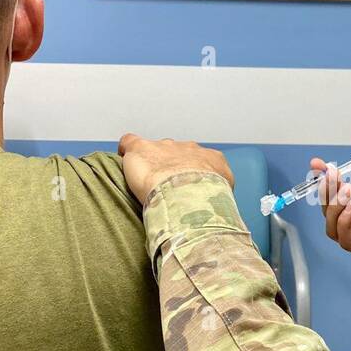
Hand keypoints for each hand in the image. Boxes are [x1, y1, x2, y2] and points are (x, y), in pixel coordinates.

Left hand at [117, 135, 233, 202]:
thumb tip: (213, 208)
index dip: (191, 178)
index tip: (185, 192)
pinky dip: (126, 151)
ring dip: (151, 164)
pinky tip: (125, 163)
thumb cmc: (207, 203)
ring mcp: (165, 147)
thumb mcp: (225, 199)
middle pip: (178, 154)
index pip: (201, 163)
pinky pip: (130, 142)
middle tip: (165, 191)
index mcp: (211, 158)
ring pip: (155, 150)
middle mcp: (190, 148)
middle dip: (171, 169)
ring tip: (145, 184)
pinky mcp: (141, 148)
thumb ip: (217, 196)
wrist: (189, 195)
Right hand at [313, 132, 350, 265]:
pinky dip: (345, 224)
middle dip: (326, 192)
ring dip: (333, 209)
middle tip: (333, 175)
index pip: (336, 194)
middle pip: (330, 212)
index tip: (317, 164)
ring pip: (334, 229)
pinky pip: (350, 241)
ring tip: (346, 190)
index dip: (323, 181)